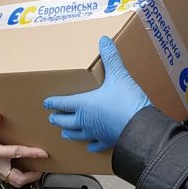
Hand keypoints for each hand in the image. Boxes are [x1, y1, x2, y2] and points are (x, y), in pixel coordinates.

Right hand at [0, 113, 46, 186]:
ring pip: (14, 180)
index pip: (15, 153)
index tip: (43, 153)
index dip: (31, 153)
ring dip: (26, 177)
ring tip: (36, 169)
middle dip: (32, 176)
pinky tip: (23, 166)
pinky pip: (9, 177)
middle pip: (18, 178)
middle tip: (42, 167)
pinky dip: (19, 174)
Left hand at [44, 36, 149, 150]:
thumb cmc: (126, 102)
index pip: (63, 103)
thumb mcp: (119, 75)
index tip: (46, 103)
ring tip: (64, 133)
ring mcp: (95, 133)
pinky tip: (90, 148)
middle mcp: (85, 120)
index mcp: (83, 104)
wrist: (141, 127)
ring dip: (69, 133)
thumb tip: (104, 40)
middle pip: (66, 120)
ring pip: (77, 134)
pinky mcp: (107, 142)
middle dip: (58, 119)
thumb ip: (110, 57)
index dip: (53, 102)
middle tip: (52, 118)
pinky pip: (96, 145)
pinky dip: (92, 146)